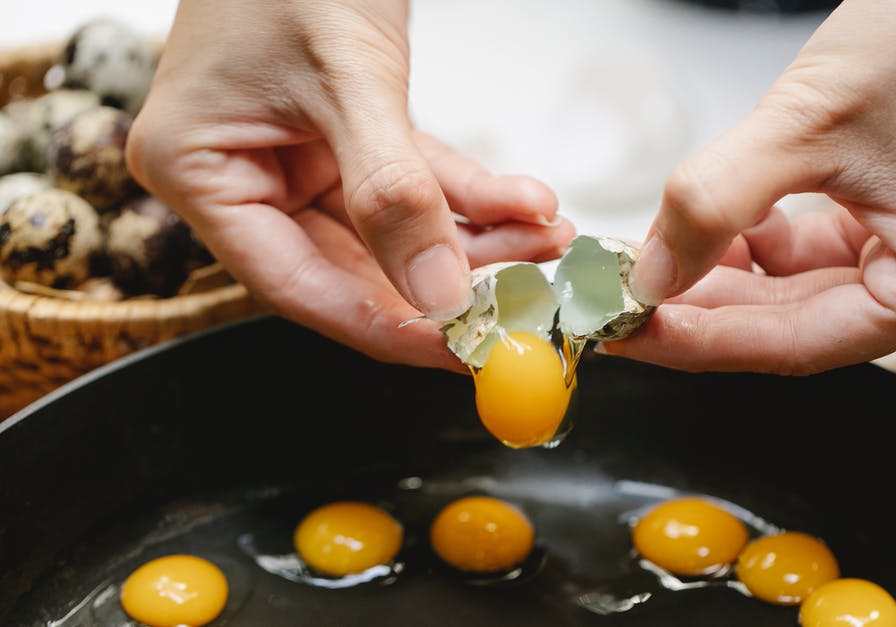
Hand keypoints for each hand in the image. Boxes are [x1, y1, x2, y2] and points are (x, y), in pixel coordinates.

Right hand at [127, 0, 573, 370]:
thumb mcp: (347, 77)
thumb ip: (391, 192)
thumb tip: (435, 294)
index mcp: (200, 171)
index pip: (297, 284)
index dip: (385, 324)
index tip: (460, 348)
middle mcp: (241, 175)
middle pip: (354, 267)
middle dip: (448, 281)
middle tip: (523, 300)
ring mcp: (293, 158)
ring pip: (394, 231)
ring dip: (475, 238)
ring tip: (543, 239)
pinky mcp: (342, 138)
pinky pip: (412, 183)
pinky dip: (469, 193)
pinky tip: (525, 202)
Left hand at [609, 0, 895, 374]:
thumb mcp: (805, 121)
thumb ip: (714, 201)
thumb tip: (652, 275)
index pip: (794, 344)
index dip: (698, 338)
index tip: (627, 330)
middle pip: (795, 326)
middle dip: (704, 304)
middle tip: (623, 298)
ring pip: (802, 294)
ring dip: (728, 274)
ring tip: (657, 254)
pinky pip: (824, 257)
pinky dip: (765, 244)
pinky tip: (719, 225)